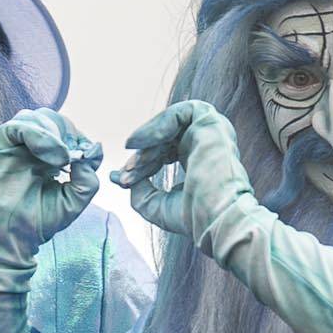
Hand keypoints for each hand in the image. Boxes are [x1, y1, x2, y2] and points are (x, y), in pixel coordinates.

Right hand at [0, 108, 101, 272]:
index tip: (87, 153)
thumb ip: (87, 180)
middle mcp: (24, 149)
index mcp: (43, 158)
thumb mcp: (71, 203)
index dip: (76, 135)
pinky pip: (13, 127)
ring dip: (52, 131)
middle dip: (66, 130)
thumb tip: (93, 151)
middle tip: (74, 152)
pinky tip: (50, 154)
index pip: (61, 131)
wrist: (5, 244)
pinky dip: (36, 133)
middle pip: (47, 118)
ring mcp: (7, 148)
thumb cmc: (34, 225)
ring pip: (30, 117)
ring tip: (62, 157)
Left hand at [111, 100, 256, 246]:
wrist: (216, 220)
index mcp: (197, 160)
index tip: (123, 180)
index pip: (162, 152)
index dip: (141, 163)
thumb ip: (137, 188)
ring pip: (170, 124)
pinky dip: (158, 125)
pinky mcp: (212, 123)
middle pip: (164, 138)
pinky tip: (143, 143)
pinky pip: (181, 112)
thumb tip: (116, 176)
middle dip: (141, 155)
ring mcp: (211, 132)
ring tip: (134, 162)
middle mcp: (205, 143)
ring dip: (148, 141)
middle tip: (126, 173)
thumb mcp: (155, 204)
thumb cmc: (193, 218)